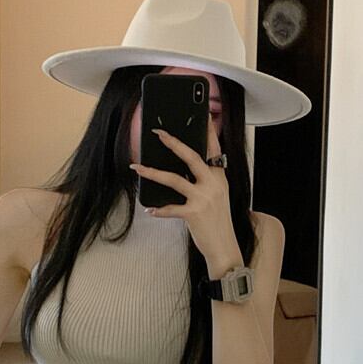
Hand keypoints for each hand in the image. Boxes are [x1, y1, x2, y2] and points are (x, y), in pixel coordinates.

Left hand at [129, 115, 238, 262]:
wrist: (224, 247)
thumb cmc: (218, 222)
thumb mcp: (217, 197)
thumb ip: (205, 181)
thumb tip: (185, 169)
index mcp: (219, 178)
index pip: (214, 149)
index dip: (208, 132)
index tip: (204, 116)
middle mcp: (212, 185)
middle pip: (191, 157)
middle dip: (173, 143)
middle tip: (158, 133)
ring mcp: (203, 198)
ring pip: (173, 179)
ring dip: (152, 173)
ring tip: (138, 168)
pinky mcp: (193, 213)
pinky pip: (170, 208)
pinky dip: (159, 210)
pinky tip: (150, 210)